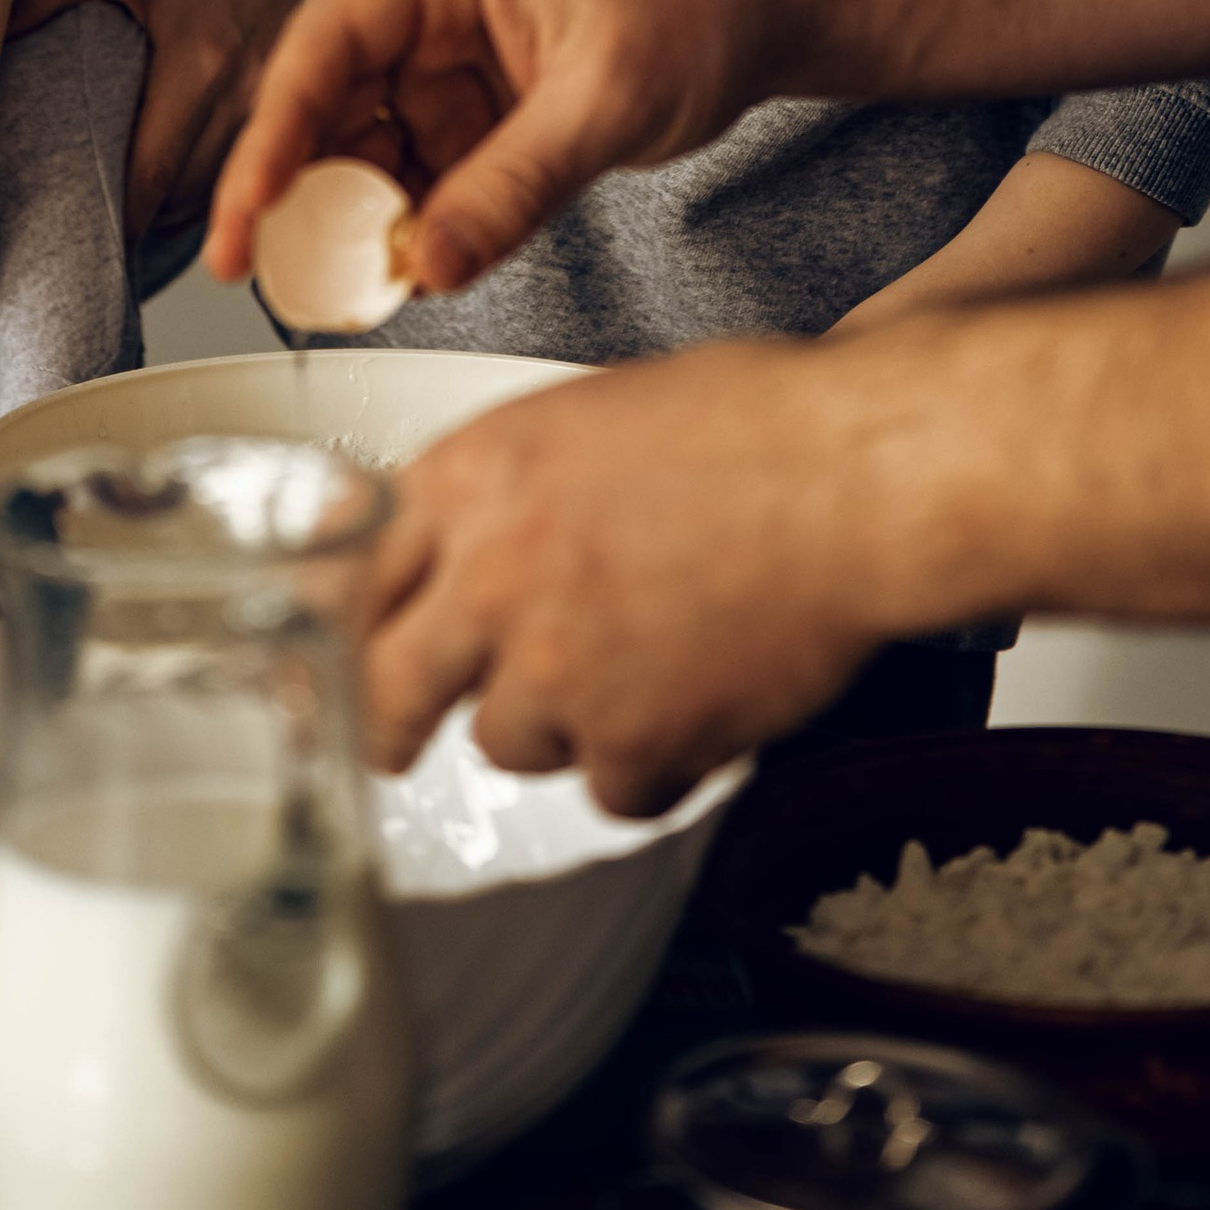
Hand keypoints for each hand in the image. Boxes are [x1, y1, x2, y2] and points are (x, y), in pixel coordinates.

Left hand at [11, 0, 314, 237]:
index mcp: (198, 58)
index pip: (154, 175)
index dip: (118, 224)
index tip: (82, 254)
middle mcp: (245, 84)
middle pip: (196, 196)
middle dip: (146, 227)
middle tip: (97, 252)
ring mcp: (275, 84)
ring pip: (229, 181)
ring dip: (185, 207)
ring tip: (134, 226)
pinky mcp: (289, 76)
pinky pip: (253, 152)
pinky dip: (219, 177)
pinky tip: (187, 181)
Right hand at [205, 0, 784, 298]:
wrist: (760, 8)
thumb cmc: (695, 4)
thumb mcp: (608, 98)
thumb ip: (517, 183)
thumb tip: (430, 262)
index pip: (325, 46)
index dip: (273, 132)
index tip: (247, 212)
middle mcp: (426, 10)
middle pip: (325, 101)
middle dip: (298, 191)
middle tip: (270, 273)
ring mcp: (446, 65)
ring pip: (364, 149)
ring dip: (352, 220)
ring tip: (347, 287)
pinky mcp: (473, 116)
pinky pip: (416, 178)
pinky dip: (406, 228)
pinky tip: (407, 271)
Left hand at [360, 340, 930, 811]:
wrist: (854, 477)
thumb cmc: (754, 427)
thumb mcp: (587, 419)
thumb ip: (505, 493)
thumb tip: (465, 555)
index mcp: (474, 476)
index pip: (360, 573)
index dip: (359, 622)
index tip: (355, 652)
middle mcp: (491, 576)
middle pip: (390, 685)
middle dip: (392, 720)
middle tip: (397, 741)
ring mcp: (554, 671)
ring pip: (508, 743)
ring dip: (561, 722)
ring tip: (644, 661)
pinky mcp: (629, 743)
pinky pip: (610, 790)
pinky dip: (653, 764)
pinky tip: (698, 702)